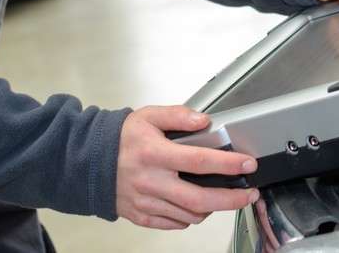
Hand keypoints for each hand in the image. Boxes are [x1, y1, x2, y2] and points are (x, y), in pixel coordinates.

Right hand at [116, 105, 258, 229]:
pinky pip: (174, 224)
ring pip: (190, 214)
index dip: (227, 164)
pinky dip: (190, 217)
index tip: (247, 164)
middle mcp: (151, 181)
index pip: (199, 160)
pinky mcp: (141, 216)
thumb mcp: (148, 116)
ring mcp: (146, 202)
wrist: (89, 161)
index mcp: (154, 154)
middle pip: (199, 198)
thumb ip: (178, 115)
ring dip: (212, 208)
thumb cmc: (122, 139)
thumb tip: (203, 120)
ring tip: (223, 196)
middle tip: (249, 194)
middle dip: (231, 199)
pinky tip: (196, 204)